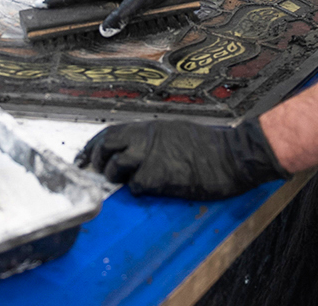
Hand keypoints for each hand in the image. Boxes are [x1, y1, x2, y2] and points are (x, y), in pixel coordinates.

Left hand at [76, 118, 289, 199]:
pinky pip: (136, 186)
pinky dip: (139, 190)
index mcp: (151, 127)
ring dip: (116, 177)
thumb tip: (136, 148)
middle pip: (106, 146)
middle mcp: (146, 138)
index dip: (94, 145)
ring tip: (125, 181)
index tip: (85, 156)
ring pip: (116, 167)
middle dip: (98, 159)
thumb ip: (155, 138)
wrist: (232, 156)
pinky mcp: (158, 177)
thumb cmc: (212, 146)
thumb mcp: (178, 132)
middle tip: (99, 170)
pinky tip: (152, 188)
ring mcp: (150, 157)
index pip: (111, 132)